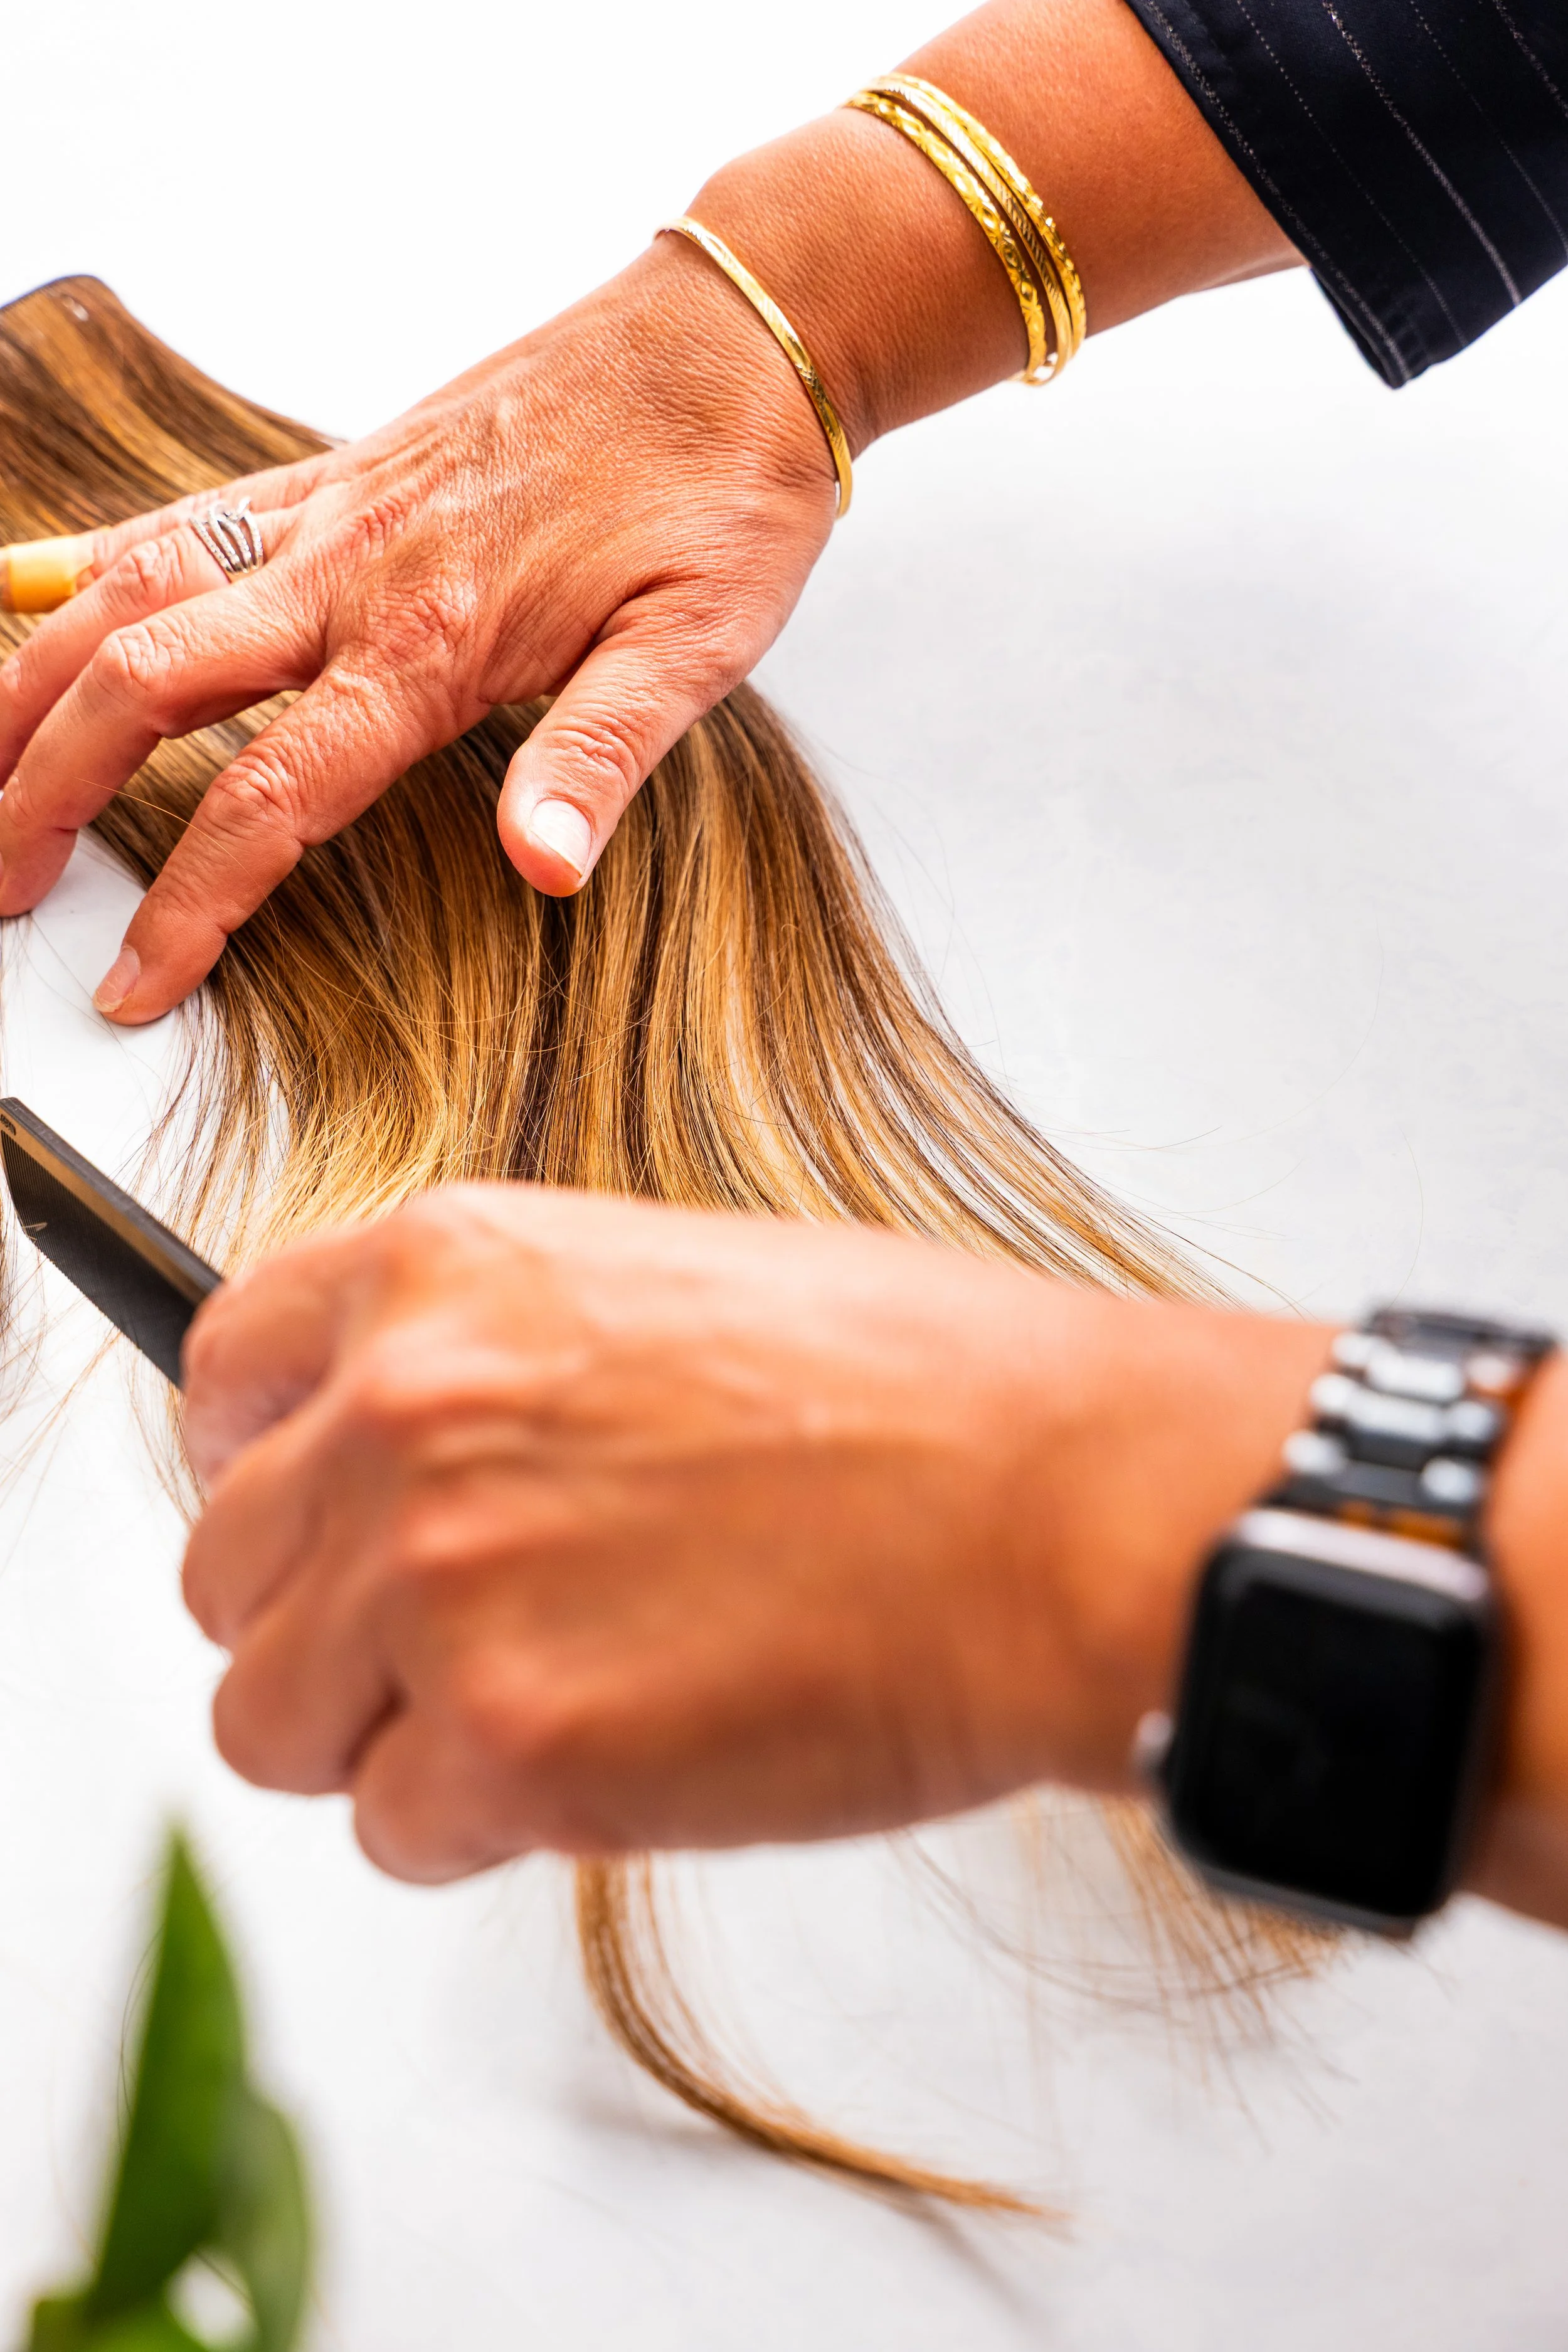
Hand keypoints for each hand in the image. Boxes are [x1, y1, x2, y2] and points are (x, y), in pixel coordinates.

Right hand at [0, 239, 836, 1022]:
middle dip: (46, 789)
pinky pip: (181, 518)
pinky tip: (38, 596)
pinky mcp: (337, 470)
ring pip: (131, 590)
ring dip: (35, 679)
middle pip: (145, 684)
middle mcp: (353, 567)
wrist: (734, 338)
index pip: (268, 795)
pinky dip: (90, 565)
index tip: (136, 981)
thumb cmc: (722, 492)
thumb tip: (542, 866)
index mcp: (433, 637)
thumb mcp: (697, 645)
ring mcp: (331, 509)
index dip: (189, 903)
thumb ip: (600, 756)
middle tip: (3, 882)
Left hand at [180, 1184, 1327, 1882]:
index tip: (308, 1516)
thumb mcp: (667, 1287)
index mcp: (445, 1273)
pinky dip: (480, 1824)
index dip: (261, 1465)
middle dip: (326, 1622)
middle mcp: (403, 1412)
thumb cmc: (923, 1396)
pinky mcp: (507, 1744)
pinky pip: (392, 1828)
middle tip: (457, 1644)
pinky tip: (611, 1763)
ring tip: (537, 1710)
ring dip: (382, 1736)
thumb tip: (401, 1458)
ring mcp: (439, 1579)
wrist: (1062, 1508)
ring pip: (270, 1719)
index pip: (221, 1376)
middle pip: (227, 1571)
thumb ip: (496, 1358)